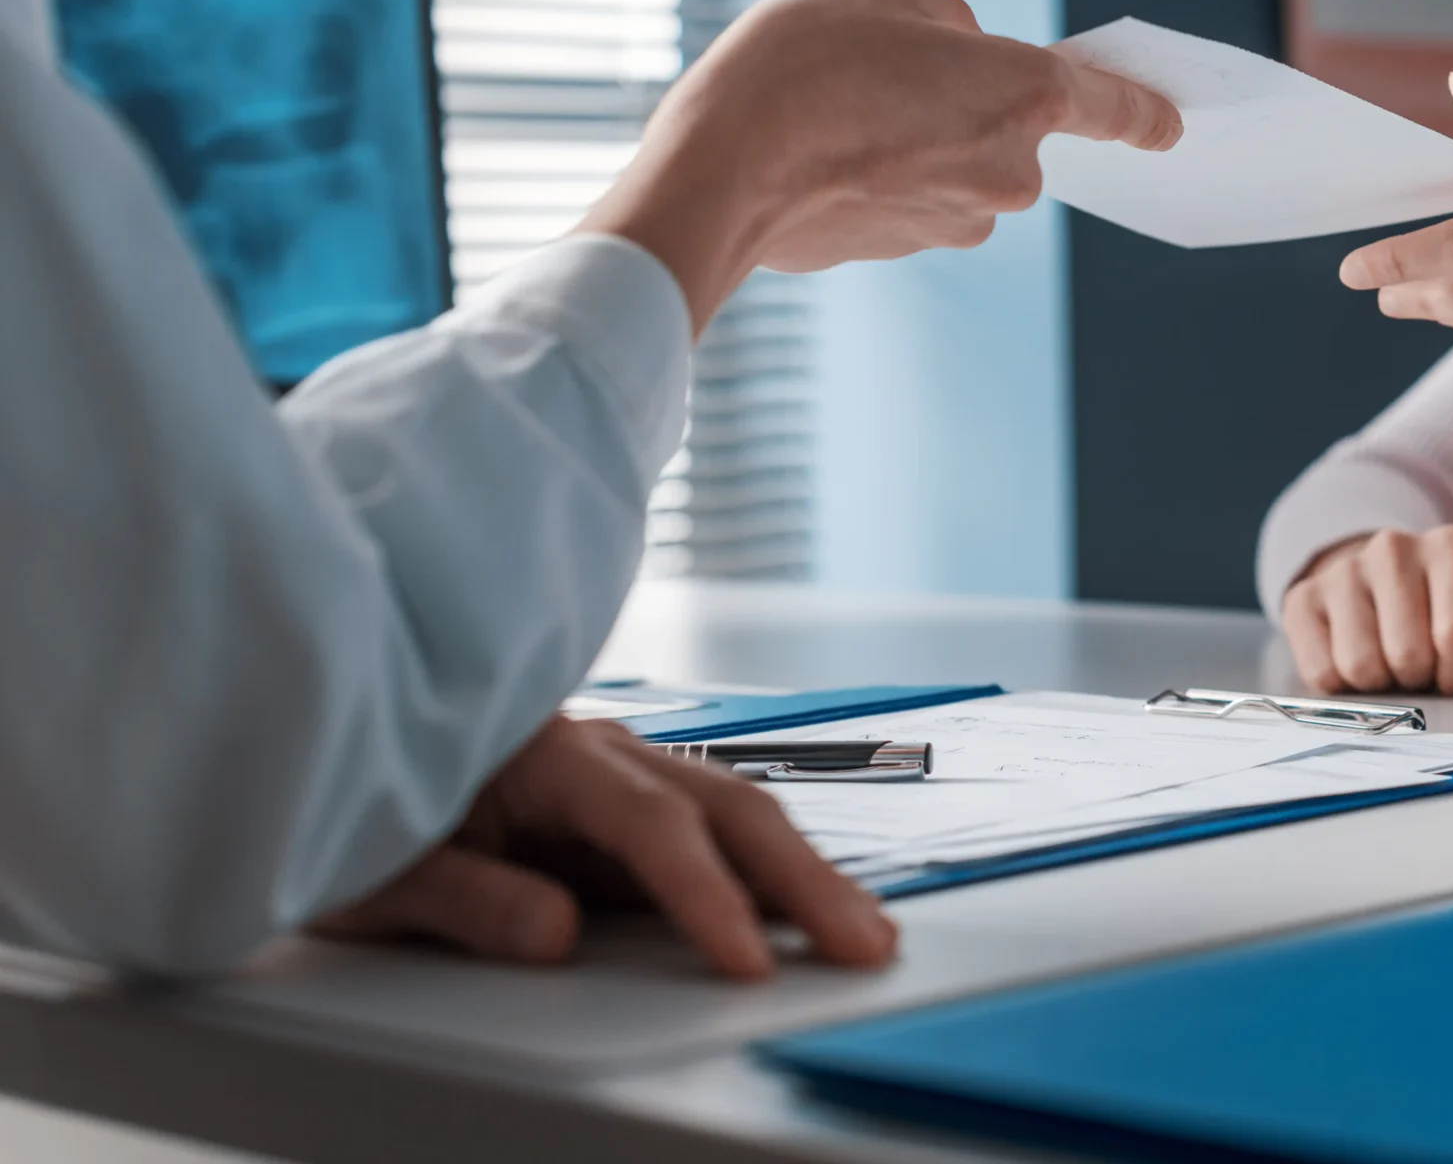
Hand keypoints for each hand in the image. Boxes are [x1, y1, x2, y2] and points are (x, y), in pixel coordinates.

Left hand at [311, 718, 895, 979]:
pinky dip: (774, 874)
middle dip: (802, 880)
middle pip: (727, 806)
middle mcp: (600, 753)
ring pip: (739, 815)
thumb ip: (467, 899)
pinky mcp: (628, 815)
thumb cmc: (345, 807)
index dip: (701, 892)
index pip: (646, 822)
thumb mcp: (377, 871)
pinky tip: (813, 911)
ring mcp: (623, 778)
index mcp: (541, 752)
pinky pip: (717, 837)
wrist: (327, 760)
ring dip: (805, 876)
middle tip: (861, 945)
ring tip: (865, 934)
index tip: (741, 961)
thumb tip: (560, 934)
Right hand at [581, 0, 1181, 332]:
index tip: (1171, 125)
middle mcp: (1010, 168)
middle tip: (886, 73)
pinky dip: (886, 175)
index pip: (1112, 106)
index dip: (1143, 112)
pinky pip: (917, 196)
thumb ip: (942, 19)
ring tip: (838, 112)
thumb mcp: (874, 1)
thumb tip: (963, 46)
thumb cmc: (798, 71)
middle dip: (964, 99)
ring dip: (920, 138)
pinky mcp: (913, 249)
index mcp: (1022, 93)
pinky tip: (824, 155)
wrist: (722, 176)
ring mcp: (964, 219)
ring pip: (959, 162)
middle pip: (1010, 125)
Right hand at [1281, 526, 1452, 697]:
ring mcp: (1343, 569)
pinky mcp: (1302, 598)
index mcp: (1452, 548)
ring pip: (1360, 666)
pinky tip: (1354, 658)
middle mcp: (1394, 546)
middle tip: (1420, 665)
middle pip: (1408, 654)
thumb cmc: (1445, 620)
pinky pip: (1322, 673)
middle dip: (1419, 678)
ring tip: (1389, 661)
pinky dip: (1342, 685)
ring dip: (1380, 683)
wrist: (1384, 592)